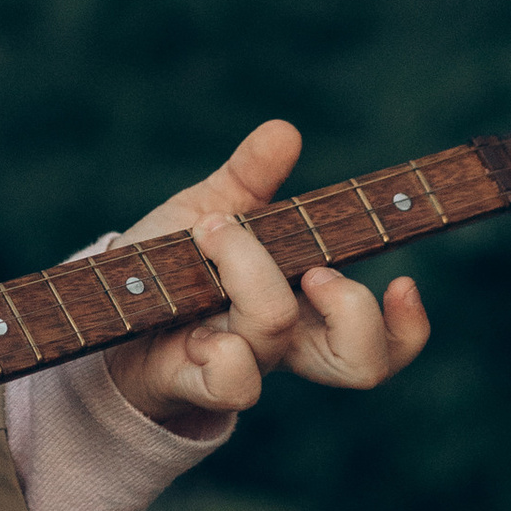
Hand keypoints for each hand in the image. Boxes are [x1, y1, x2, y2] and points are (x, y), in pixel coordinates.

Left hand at [101, 118, 430, 440]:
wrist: (102, 313)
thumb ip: (250, 176)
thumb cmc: (167, 267)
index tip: (403, 281)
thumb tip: (285, 131)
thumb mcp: (209, 208)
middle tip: (316, 271)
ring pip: (277, 337)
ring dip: (252, 270)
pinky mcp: (190, 378)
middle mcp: (277, 344)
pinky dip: (220, 339)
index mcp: (299, 307)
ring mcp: (236, 362)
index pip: (378, 343)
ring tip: (212, 229)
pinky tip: (188, 295)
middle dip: (353, 310)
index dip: (408, 329)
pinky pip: (229, 380)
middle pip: (358, 365)